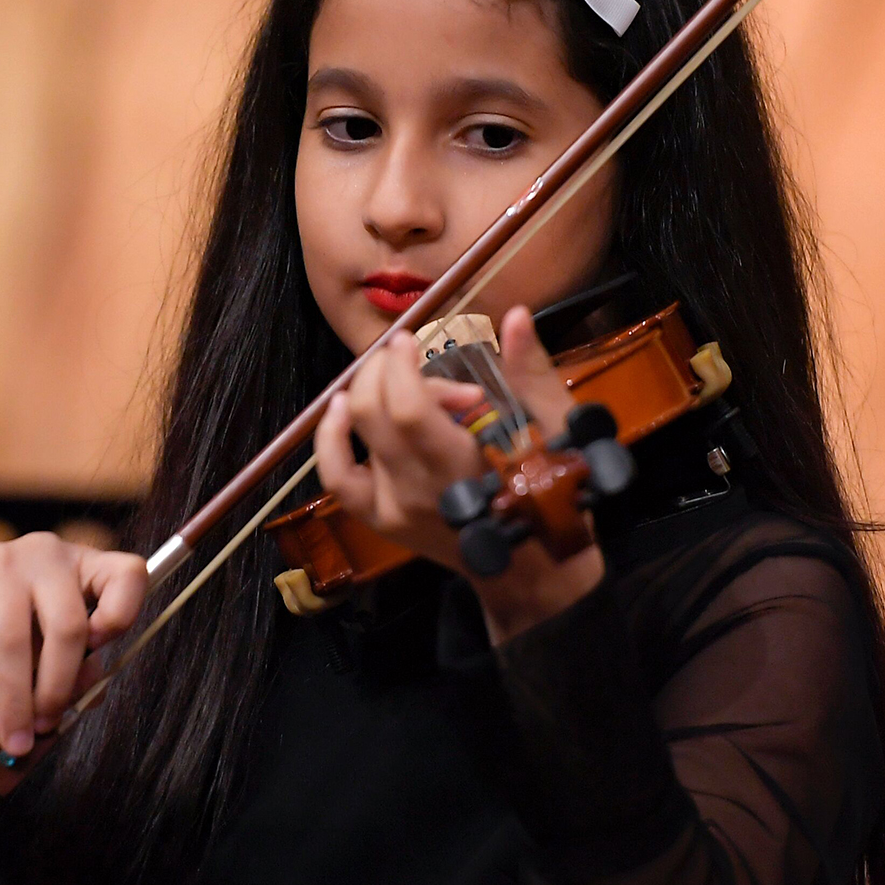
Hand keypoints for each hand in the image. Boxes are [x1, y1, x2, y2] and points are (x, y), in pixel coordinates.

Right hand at [0, 533, 148, 764]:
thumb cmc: (8, 619)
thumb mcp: (48, 637)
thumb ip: (76, 665)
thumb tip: (82, 699)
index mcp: (83, 566)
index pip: (127, 574)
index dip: (122, 616)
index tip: (101, 652)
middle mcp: (45, 555)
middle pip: (67, 625)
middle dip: (57, 688)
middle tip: (46, 726)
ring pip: (13, 640)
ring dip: (14, 702)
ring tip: (13, 741)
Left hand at [311, 304, 604, 640]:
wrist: (531, 567)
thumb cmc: (549, 492)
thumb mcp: (554, 428)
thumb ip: (529, 372)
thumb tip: (516, 316)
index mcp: (465, 464)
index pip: (408, 408)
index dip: (402, 365)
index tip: (411, 341)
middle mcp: (420, 488)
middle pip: (374, 411)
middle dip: (387, 371)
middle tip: (411, 361)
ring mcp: (395, 507)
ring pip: (357, 433)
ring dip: (366, 392)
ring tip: (384, 375)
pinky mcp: (380, 520)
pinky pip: (337, 477)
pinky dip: (330, 439)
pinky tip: (340, 409)